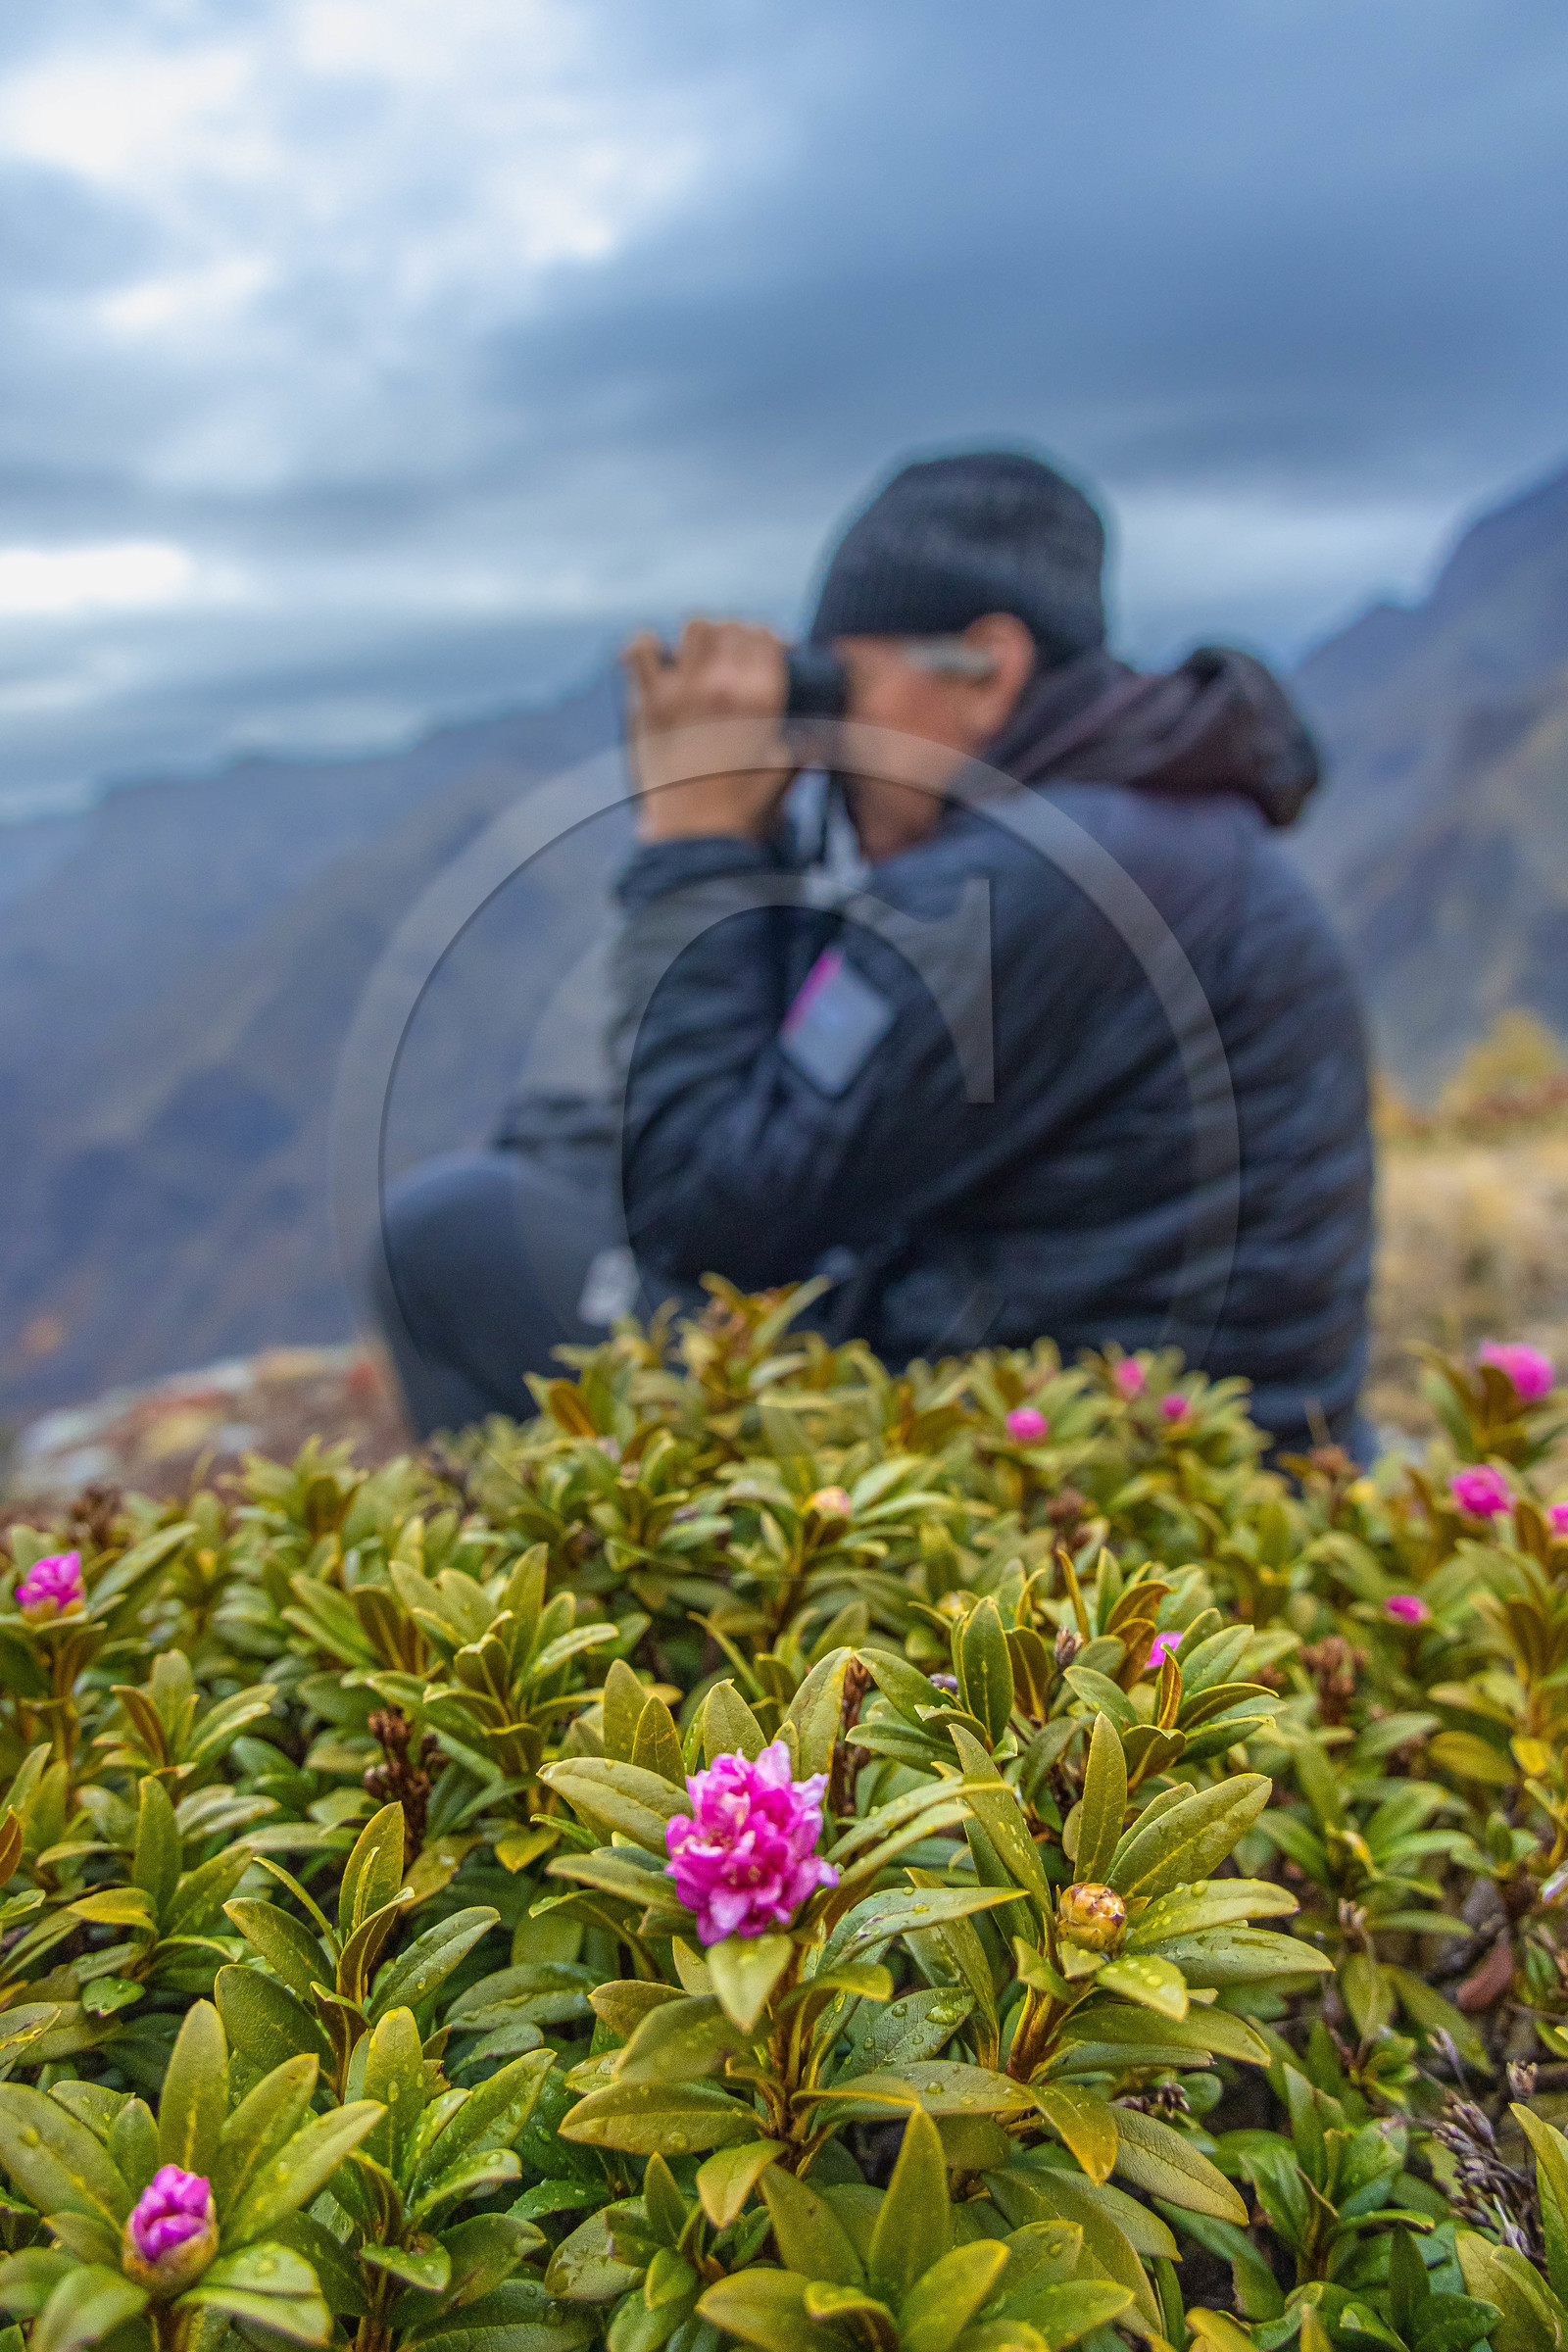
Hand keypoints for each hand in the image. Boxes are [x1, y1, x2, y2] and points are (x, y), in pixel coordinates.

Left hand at [622, 619, 797, 842]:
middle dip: (735, 637)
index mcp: (763, 698)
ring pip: (695, 626)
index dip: (765, 640)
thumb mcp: (787, 768)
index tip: (761, 654)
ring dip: (699, 638)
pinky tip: (655, 662)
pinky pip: (640, 648)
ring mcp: (683, 690)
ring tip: (698, 657)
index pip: (765, 637)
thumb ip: (806, 740)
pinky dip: (645, 648)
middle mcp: (725, 685)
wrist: (695, 837)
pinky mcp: (648, 702)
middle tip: (730, 658)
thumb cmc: (744, 808)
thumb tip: (821, 729)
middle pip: (732, 627)